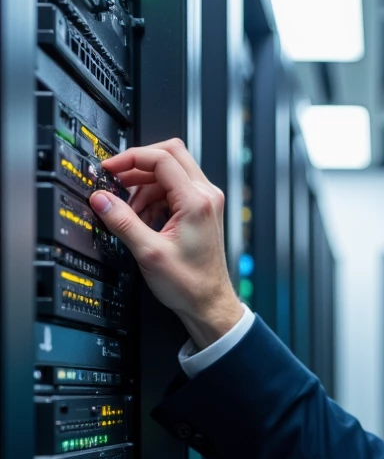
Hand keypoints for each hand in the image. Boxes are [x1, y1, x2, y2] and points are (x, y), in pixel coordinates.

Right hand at [89, 138, 243, 348]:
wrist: (208, 303)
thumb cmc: (190, 284)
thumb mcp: (148, 252)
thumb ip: (122, 221)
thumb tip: (101, 199)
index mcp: (196, 201)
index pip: (161, 158)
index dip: (131, 158)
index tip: (110, 168)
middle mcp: (206, 196)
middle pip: (170, 155)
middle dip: (138, 166)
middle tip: (117, 180)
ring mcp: (206, 201)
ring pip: (170, 172)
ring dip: (145, 186)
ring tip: (129, 212)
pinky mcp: (201, 210)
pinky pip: (174, 189)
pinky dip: (154, 197)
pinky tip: (142, 218)